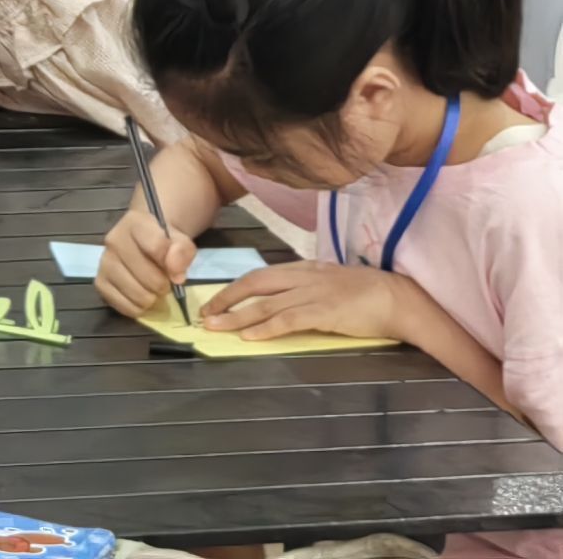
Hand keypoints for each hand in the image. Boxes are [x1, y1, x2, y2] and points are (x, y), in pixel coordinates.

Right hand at [95, 209, 195, 316]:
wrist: (140, 239)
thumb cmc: (162, 241)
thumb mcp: (180, 239)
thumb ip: (182, 251)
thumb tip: (176, 276)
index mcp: (136, 224)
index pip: (157, 247)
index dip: (174, 265)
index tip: (178, 272)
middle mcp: (114, 241)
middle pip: (148, 276)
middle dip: (162, 285)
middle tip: (164, 282)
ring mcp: (104, 262)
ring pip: (136, 293)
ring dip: (150, 297)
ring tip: (152, 289)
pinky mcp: (100, 282)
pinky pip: (123, 305)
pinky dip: (136, 307)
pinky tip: (140, 298)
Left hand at [201, 261, 406, 342]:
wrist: (400, 299)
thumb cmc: (368, 295)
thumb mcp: (331, 284)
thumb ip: (307, 289)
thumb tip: (283, 303)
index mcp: (304, 269)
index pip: (260, 275)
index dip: (235, 288)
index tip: (216, 301)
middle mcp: (304, 277)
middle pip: (255, 283)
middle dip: (226, 298)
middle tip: (205, 314)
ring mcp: (314, 293)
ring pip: (266, 303)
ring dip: (237, 316)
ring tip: (216, 326)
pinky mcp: (326, 311)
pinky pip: (289, 319)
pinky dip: (266, 328)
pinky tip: (250, 336)